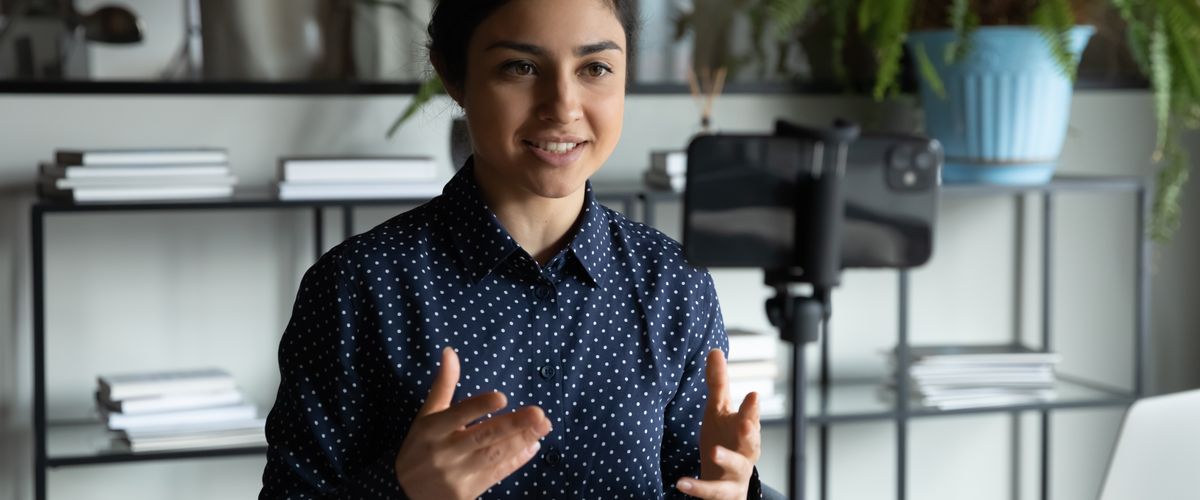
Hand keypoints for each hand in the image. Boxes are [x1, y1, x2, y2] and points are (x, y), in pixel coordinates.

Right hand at [395, 347, 551, 499]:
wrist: (405, 495)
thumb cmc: (420, 447)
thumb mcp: (426, 416)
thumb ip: (443, 385)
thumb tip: (450, 352)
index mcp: (432, 429)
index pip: (458, 414)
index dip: (479, 406)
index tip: (502, 397)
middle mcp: (444, 451)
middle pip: (483, 436)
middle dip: (513, 425)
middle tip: (539, 414)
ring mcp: (456, 475)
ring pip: (493, 455)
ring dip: (521, 441)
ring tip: (543, 426)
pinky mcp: (466, 492)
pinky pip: (496, 474)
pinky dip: (516, 461)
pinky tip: (533, 446)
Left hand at [677, 349, 761, 499]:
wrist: (726, 482)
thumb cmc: (724, 440)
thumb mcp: (718, 412)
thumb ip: (718, 384)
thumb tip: (715, 350)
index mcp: (744, 429)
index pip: (749, 416)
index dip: (751, 408)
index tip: (752, 394)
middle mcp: (745, 451)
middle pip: (751, 442)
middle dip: (751, 432)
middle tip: (747, 423)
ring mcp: (736, 474)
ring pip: (736, 467)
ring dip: (726, 459)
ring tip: (713, 452)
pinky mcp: (724, 492)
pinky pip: (711, 491)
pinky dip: (698, 488)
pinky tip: (681, 483)